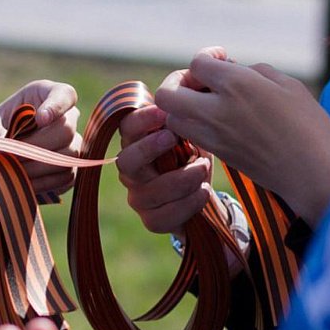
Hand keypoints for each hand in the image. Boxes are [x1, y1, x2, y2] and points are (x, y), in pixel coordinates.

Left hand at [0, 80, 81, 195]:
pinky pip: (66, 176)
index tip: (40, 119)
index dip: (57, 106)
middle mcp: (65, 118)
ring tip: (13, 171)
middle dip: (38, 145)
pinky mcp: (69, 168)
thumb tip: (3, 144)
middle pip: (66, 129)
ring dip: (39, 166)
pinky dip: (44, 182)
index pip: (65, 94)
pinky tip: (23, 183)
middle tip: (12, 155)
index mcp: (45, 95)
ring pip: (68, 155)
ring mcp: (71, 144)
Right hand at [116, 105, 213, 235]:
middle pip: (126, 161)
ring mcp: (139, 197)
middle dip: (148, 148)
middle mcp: (132, 171)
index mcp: (137, 144)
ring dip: (181, 178)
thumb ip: (184, 125)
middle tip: (172, 137)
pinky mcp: (151, 220)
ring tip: (203, 167)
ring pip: (151, 191)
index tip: (163, 112)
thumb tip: (186, 109)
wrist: (203, 196)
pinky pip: (165, 215)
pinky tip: (203, 191)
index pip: (127, 128)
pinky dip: (188, 202)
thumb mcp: (192, 138)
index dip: (141, 120)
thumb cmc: (193, 158)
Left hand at [155, 47, 329, 225]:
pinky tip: (214, 121)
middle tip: (198, 82)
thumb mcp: (288, 85)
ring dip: (181, 108)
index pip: (197, 63)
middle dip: (176, 82)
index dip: (208, 56)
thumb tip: (235, 70)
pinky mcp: (217, 155)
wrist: (313, 173)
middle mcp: (217, 110)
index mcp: (237, 84)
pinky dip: (192, 126)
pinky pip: (189, 136)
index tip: (223, 59)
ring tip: (204, 103)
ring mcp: (214, 136)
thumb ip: (255, 71)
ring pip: (172, 119)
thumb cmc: (309, 125)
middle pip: (167, 94)